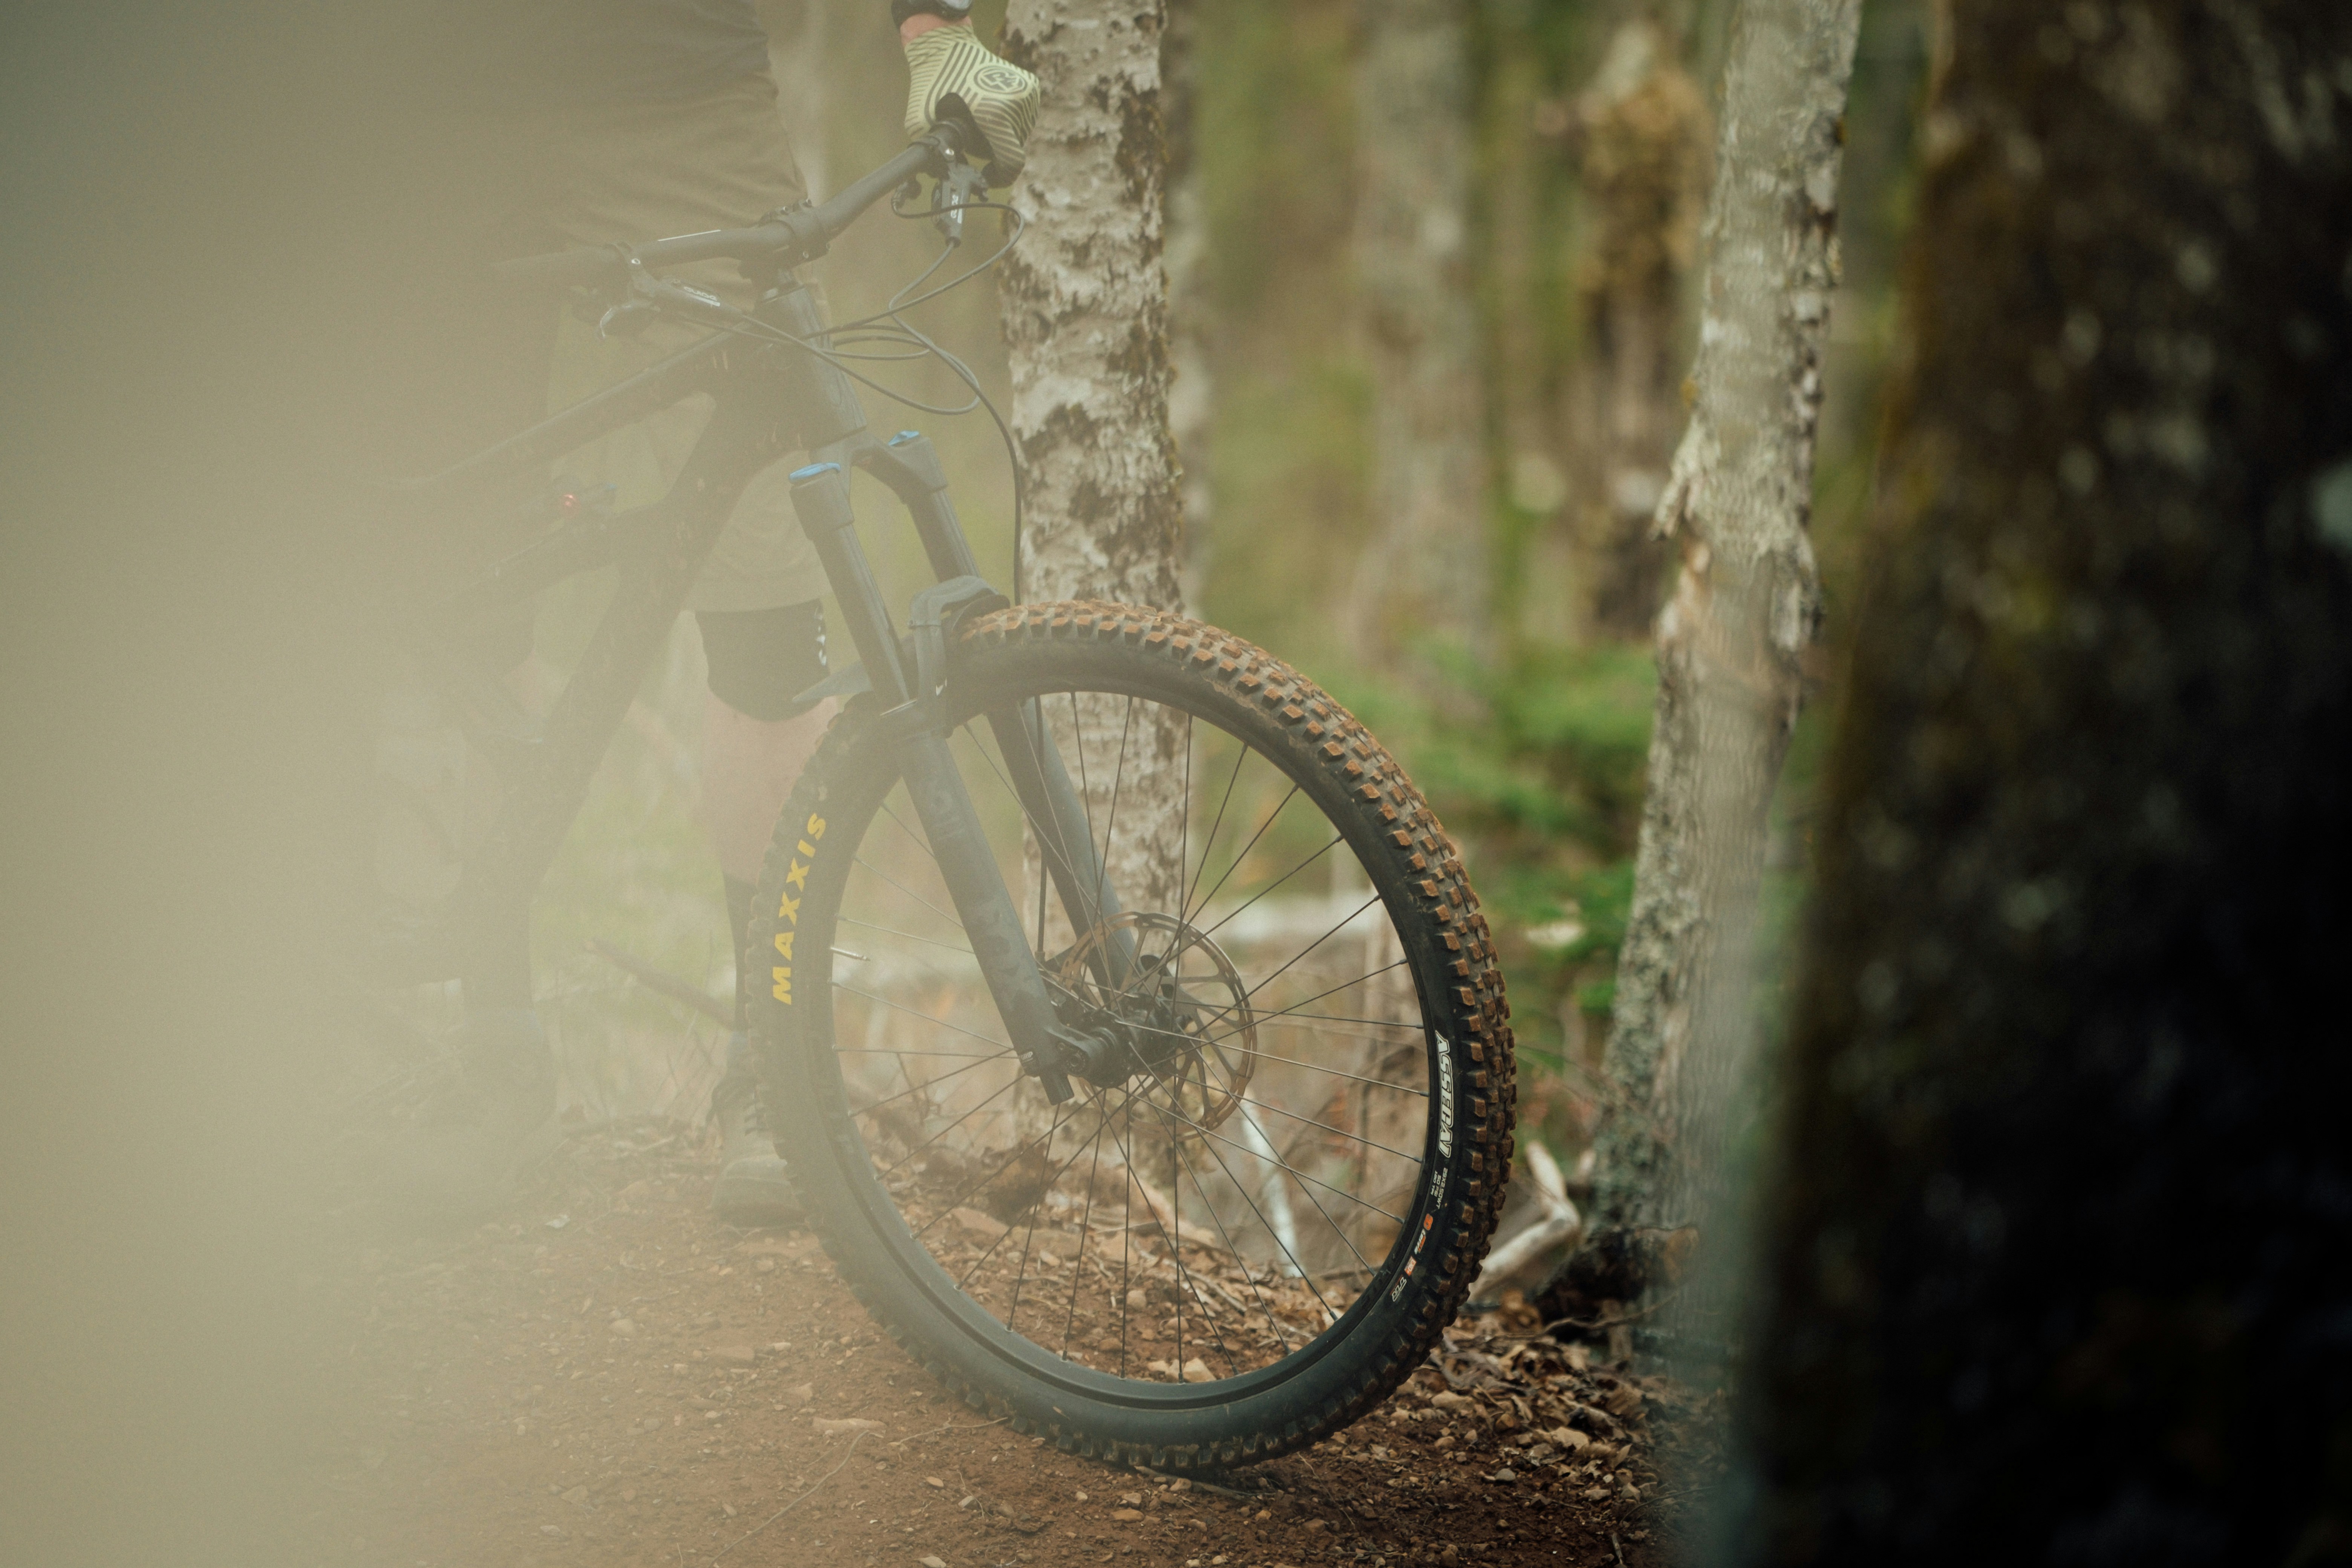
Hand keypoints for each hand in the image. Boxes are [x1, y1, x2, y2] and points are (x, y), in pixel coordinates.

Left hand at [900, 19, 1040, 186]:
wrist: (946, 44)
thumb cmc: (931, 83)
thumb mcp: (922, 123)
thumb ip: (935, 154)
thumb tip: (946, 179)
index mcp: (995, 115)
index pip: (1012, 163)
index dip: (999, 177)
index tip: (985, 176)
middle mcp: (1017, 104)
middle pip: (1012, 149)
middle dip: (992, 150)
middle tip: (971, 133)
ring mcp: (1027, 95)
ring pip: (1019, 135)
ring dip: (1000, 135)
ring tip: (979, 117)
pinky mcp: (1031, 87)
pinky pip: (1022, 118)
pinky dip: (1007, 120)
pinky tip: (989, 107)